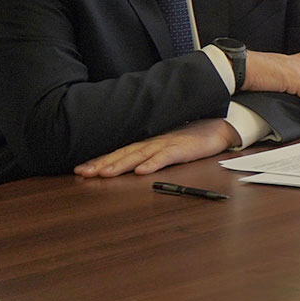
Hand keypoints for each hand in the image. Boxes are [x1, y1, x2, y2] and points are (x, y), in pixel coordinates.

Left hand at [75, 118, 237, 177]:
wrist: (219, 127)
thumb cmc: (192, 137)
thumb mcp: (167, 144)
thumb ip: (150, 152)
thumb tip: (132, 164)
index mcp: (147, 142)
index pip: (119, 151)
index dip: (99, 159)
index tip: (80, 168)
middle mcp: (152, 142)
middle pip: (123, 153)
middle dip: (101, 163)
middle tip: (82, 172)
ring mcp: (166, 144)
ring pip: (138, 155)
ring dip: (120, 164)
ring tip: (104, 173)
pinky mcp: (182, 149)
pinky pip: (165, 157)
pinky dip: (152, 164)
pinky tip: (141, 172)